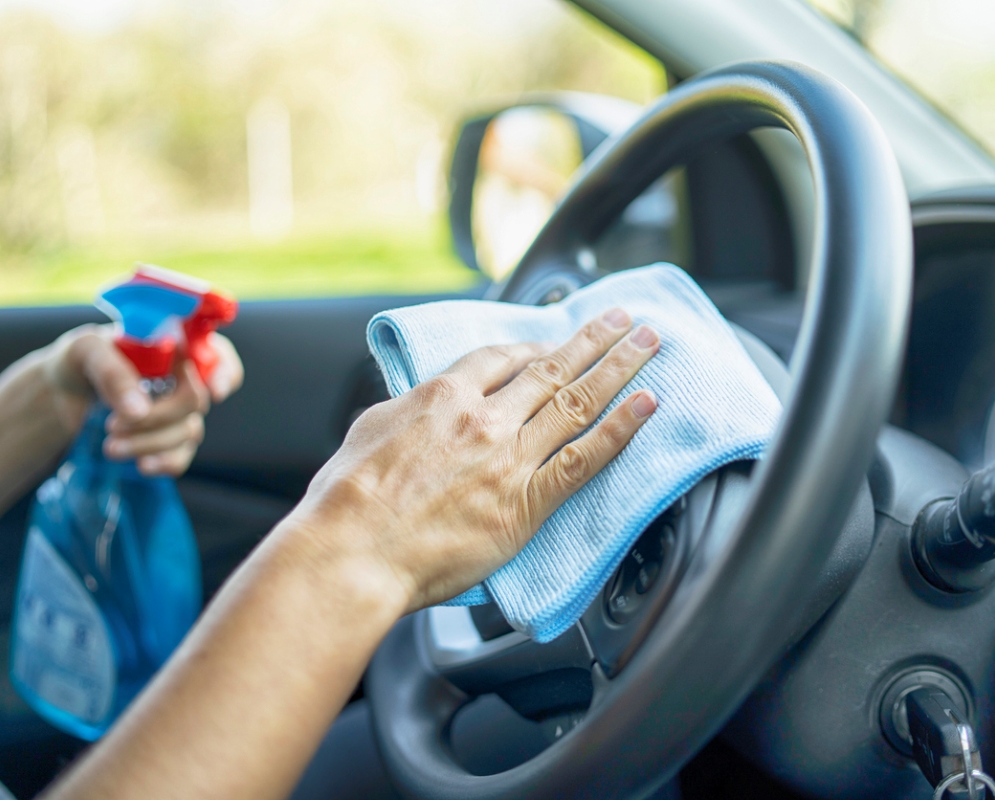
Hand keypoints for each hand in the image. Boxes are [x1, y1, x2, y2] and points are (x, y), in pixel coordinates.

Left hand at [41, 325, 244, 475]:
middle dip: (159, 417)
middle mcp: (183, 379)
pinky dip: (165, 463)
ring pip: (187, 433)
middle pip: (196, 401)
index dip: (226, 373)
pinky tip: (141, 466)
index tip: (213, 391)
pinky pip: (181, 457)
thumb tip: (139, 411)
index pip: (219, 356)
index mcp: (173, 346)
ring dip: (150, 444)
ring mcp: (176, 412)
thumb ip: (114, 374)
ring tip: (111, 446)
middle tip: (115, 423)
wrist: (59, 393)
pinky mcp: (165, 440)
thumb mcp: (87, 352)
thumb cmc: (79, 360)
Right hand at [290, 309, 659, 611]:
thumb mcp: (368, 431)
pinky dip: (621, 428)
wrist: (353, 552)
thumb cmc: (346, 502)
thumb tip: (419, 406)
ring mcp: (509, 458)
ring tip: (648, 343)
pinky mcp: (526, 503)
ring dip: (620, 367)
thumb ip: (407, 412)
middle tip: (624, 319)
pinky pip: (585, 458)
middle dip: (593, 340)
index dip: (533, 347)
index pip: (499, 358)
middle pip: (551, 368)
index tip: (552, 344)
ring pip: (577, 401)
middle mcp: (483, 418)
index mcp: (442, 396)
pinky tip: (647, 404)